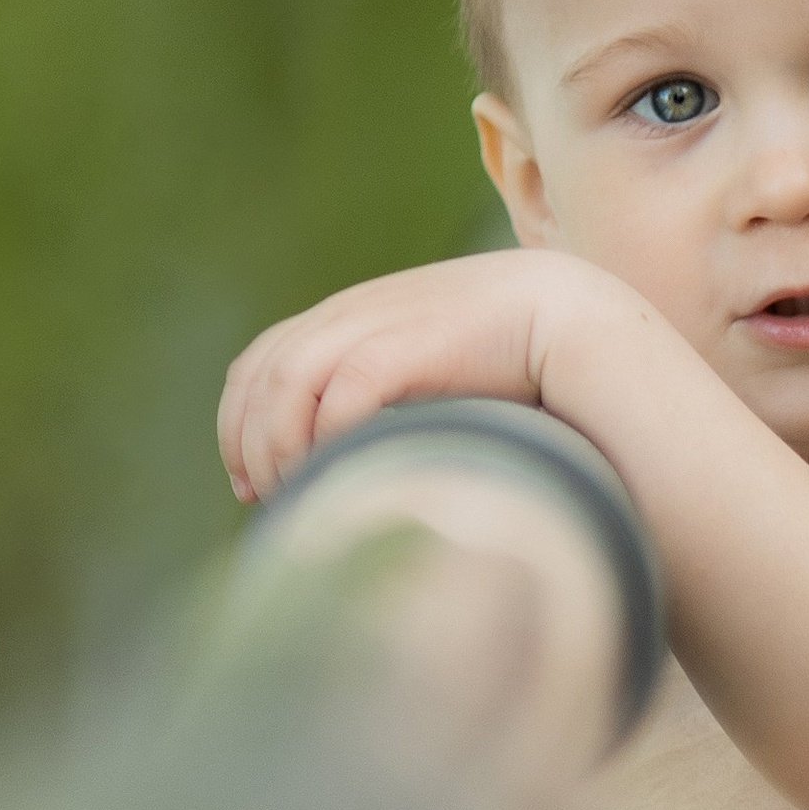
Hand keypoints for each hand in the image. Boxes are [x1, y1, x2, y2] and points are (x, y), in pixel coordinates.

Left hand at [217, 249, 638, 503]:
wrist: (569, 312)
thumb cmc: (508, 354)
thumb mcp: (427, 365)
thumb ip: (386, 390)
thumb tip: (355, 458)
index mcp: (349, 314)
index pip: (261, 361)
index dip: (239, 422)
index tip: (249, 481)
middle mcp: (350, 313)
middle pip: (261, 375)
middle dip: (248, 442)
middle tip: (263, 497)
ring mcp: (374, 323)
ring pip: (286, 382)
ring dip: (278, 445)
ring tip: (296, 493)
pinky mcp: (405, 344)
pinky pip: (341, 392)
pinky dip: (326, 436)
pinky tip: (335, 470)